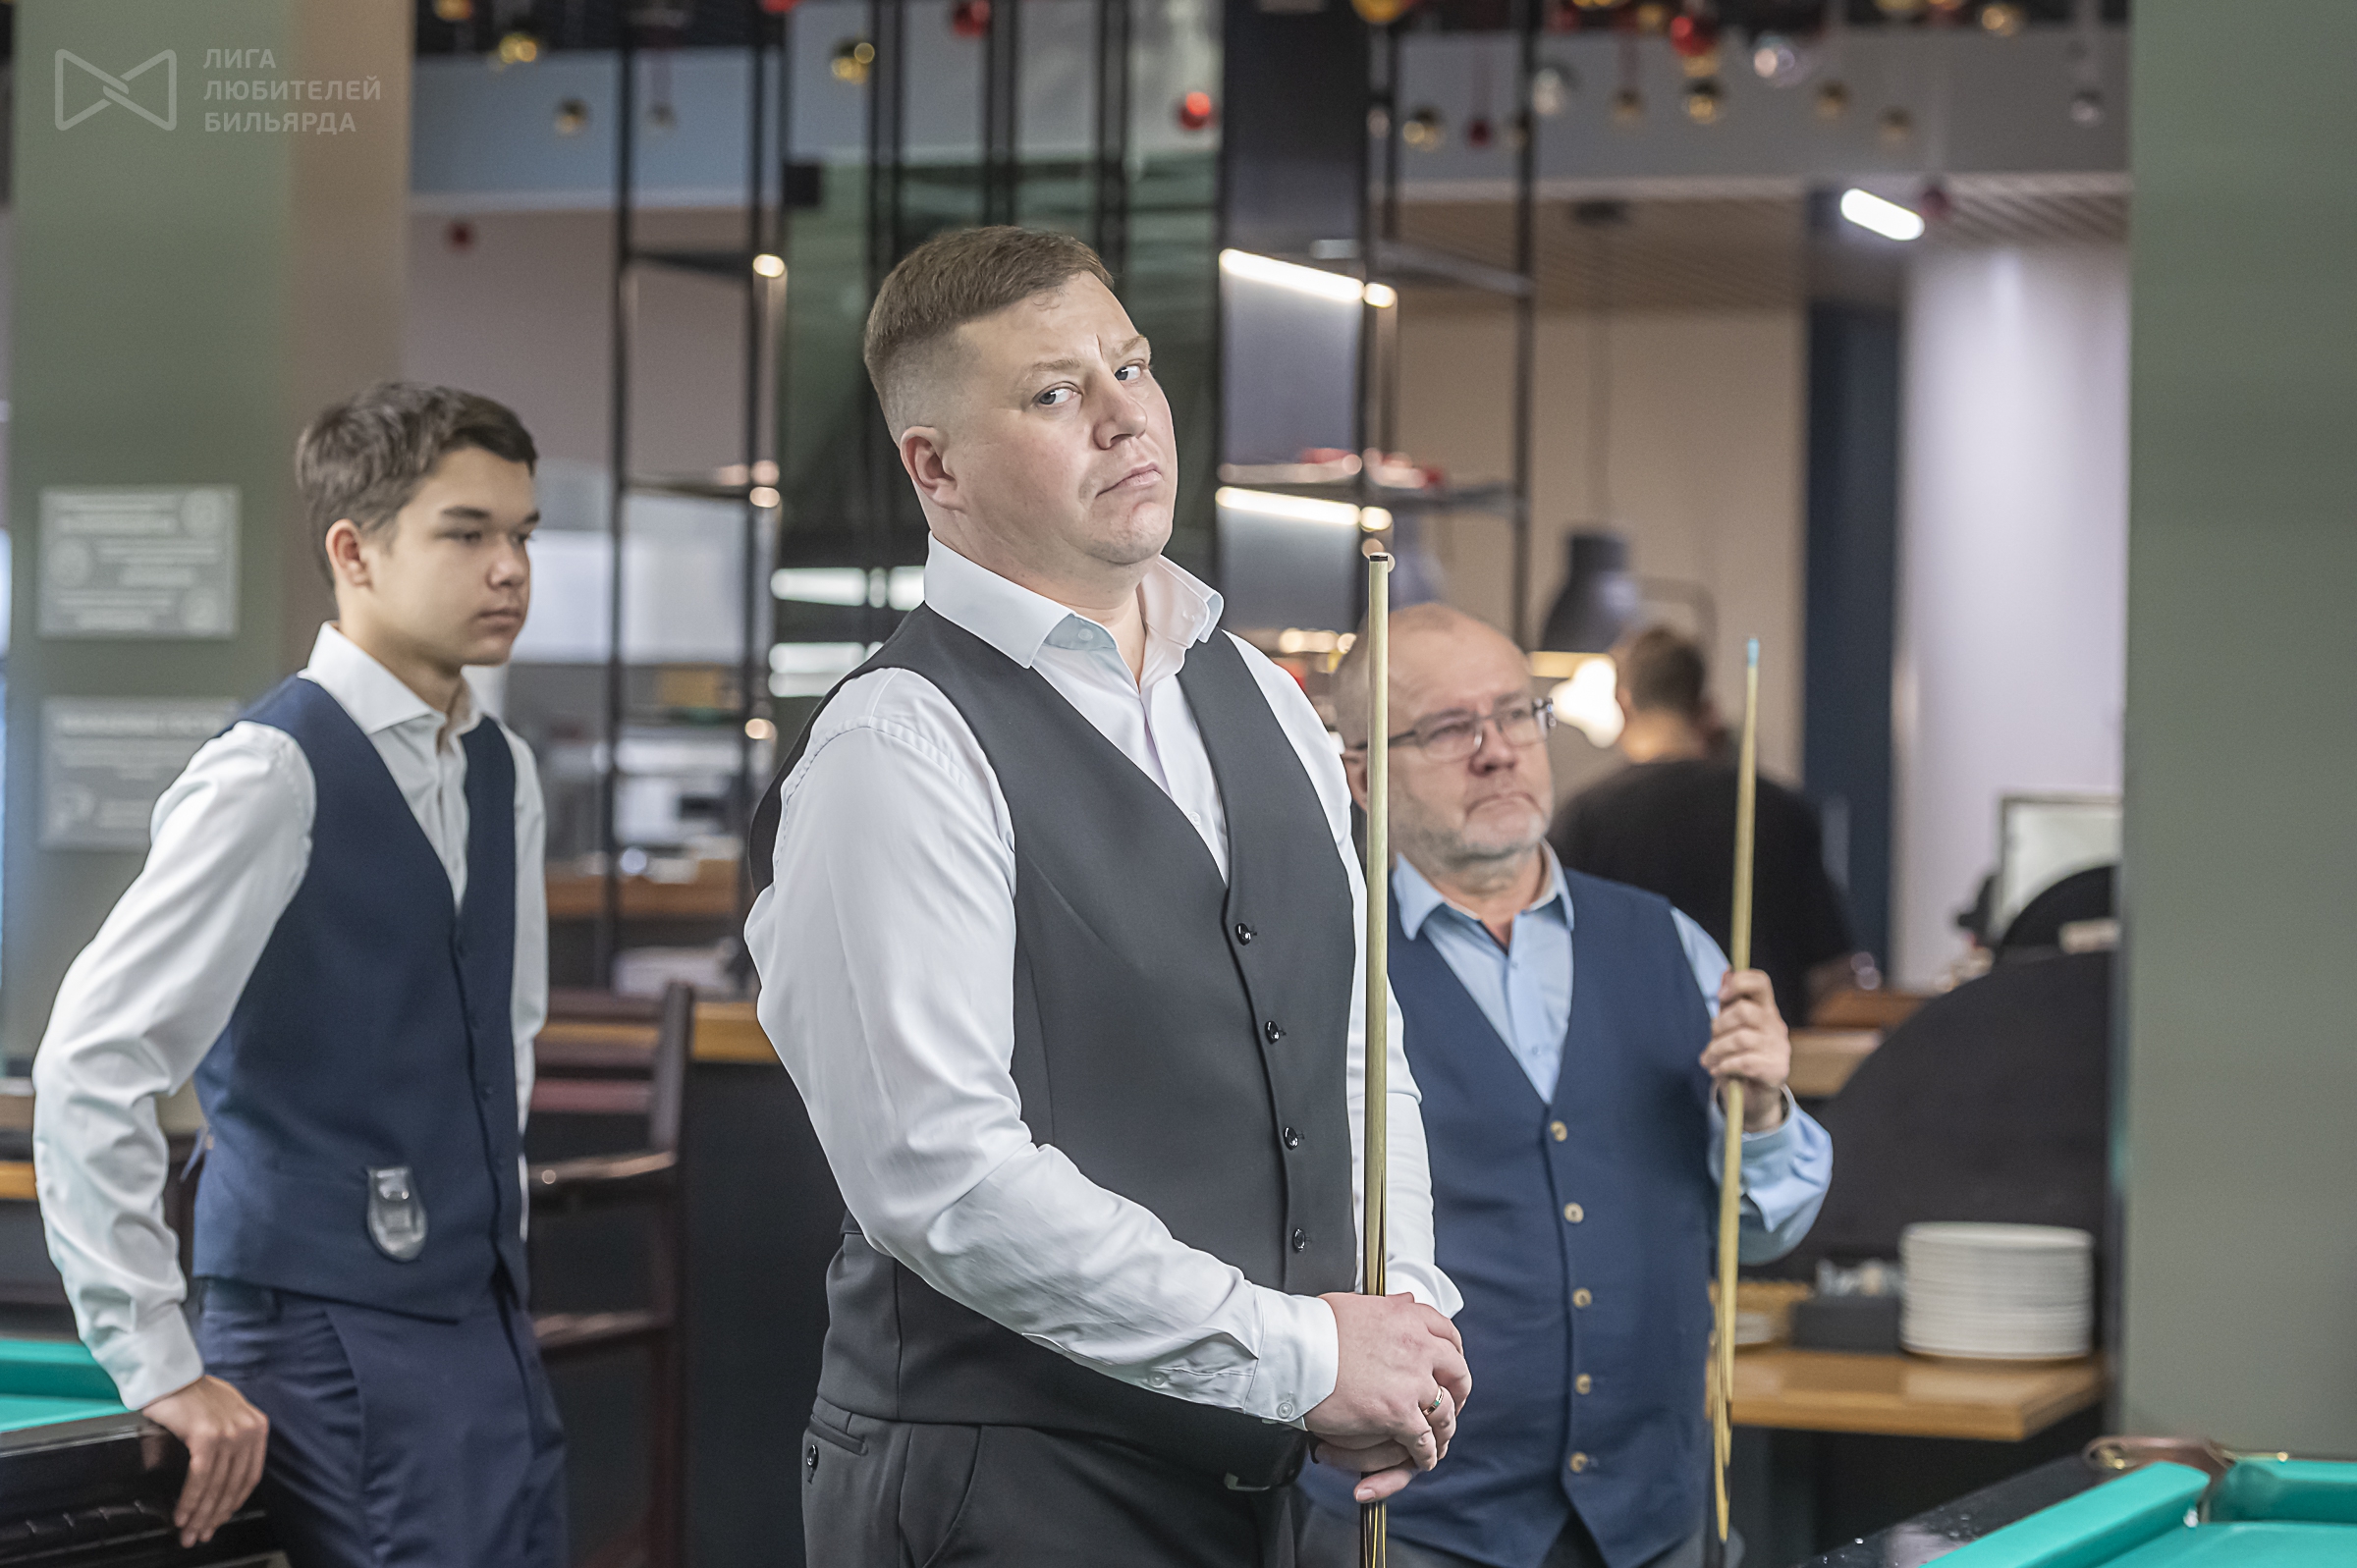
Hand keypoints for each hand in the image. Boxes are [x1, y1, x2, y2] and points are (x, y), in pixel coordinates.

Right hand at [144, 1375, 268, 1546]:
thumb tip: (223, 1479)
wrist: (170, 1375)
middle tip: (200, 1536)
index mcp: (257, 1427)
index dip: (233, 1504)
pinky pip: (200, 1478)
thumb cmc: (193, 1396)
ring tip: (188, 1533)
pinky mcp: (208, 1436)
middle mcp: (249, 1430)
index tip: (219, 1521)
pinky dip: (190, 1501)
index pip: (249, 1477)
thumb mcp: (225, 1415)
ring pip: (217, 1486)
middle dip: (215, 1517)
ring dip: (201, 1515)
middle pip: (234, 1486)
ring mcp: (230, 1433)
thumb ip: (231, 1440)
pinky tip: (182, 1515)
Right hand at [1306, 1292, 1470, 1503]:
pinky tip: (1422, 1457)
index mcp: (1407, 1316)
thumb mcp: (1357, 1303)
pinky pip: (1424, 1440)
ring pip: (1445, 1410)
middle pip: (1458, 1372)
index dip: (1453, 1355)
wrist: (1294, 1349)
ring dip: (1444, 1427)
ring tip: (1438, 1436)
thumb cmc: (1314, 1327)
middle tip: (1453, 1402)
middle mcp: (1417, 1346)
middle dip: (1458, 1391)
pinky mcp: (1398, 1413)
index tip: (1450, 1365)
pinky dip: (1426, 1453)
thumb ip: (1388, 1306)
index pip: (1448, 1334)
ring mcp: (1411, 1381)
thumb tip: (1405, 1301)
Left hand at [1702, 968, 1789, 1131]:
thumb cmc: (1738, 1057)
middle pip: (1744, 1011)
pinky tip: (1718, 1070)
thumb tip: (1727, 971)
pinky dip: (1724, 1066)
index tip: (1721, 994)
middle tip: (1710, 1043)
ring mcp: (1779, 1048)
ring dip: (1717, 1051)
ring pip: (1741, 1039)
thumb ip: (1728, 1003)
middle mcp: (1776, 1026)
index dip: (1740, 981)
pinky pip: (1744, 1062)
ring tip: (1709, 1061)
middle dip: (1718, 1027)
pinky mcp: (1777, 1070)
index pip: (1761, 982)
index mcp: (1765, 1010)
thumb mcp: (1729, 1028)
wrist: (1752, 1097)